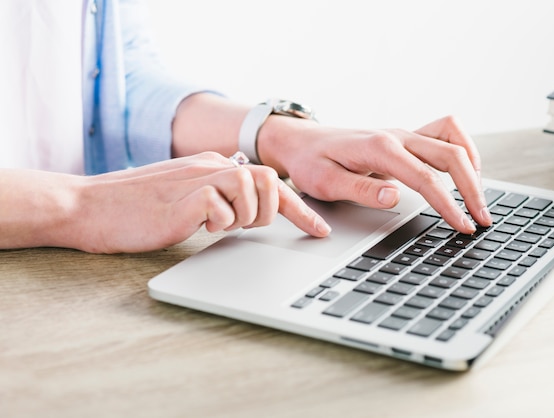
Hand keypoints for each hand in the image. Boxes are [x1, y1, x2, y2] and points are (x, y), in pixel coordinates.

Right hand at [0, 152, 329, 253]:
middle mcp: (210, 166)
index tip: (320, 230)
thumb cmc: (134, 208)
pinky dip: (217, 222)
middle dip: (271, 211)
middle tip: (244, 226)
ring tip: (215, 225)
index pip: (270, 181)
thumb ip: (215, 196)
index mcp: (213, 165)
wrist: (89, 207)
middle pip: (270, 180)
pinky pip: (220, 207)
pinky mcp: (183, 198)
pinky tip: (195, 225)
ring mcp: (197, 179)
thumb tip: (247, 208)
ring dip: (243, 217)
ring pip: (251, 189)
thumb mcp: (184, 197)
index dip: (301, 208)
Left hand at [258, 115, 491, 233]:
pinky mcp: (405, 137)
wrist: (302, 141)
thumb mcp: (326, 182)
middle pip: (450, 155)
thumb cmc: (311, 162)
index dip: (449, 204)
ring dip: (472, 166)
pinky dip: (462, 149)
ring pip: (453, 139)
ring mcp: (403, 134)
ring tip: (478, 197)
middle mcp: (397, 136)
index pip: (425, 178)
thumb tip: (395, 197)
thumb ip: (361, 190)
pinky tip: (465, 171)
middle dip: (472, 189)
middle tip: (482, 220)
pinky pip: (445, 132)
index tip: (464, 225)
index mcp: (379, 148)